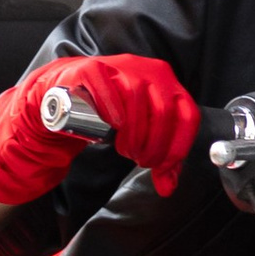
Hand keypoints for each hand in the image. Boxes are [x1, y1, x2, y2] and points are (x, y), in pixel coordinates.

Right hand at [0, 53, 198, 206]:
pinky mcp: (92, 69)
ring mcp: (120, 67)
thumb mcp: (140, 135)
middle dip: (154, 145)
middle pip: (164, 111)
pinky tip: (113, 125)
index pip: (187, 115)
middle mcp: (148, 71)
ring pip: (137, 98)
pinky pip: (107, 86)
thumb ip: (158, 159)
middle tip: (141, 161)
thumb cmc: (109, 115)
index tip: (162, 167)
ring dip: (135, 132)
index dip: (177, 146)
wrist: (67, 96)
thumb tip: (168, 188)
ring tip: (126, 150)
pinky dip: (113, 108)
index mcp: (168, 85)